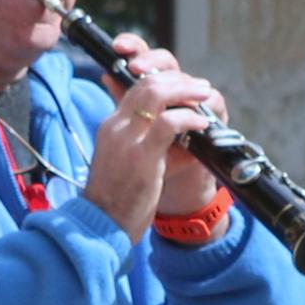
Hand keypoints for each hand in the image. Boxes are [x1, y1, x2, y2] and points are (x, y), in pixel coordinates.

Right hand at [76, 29, 223, 236]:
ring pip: (156, 94)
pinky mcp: (142, 156)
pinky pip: (169, 123)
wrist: (100, 225)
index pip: (134, 88)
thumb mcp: (123, 163)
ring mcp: (127, 140)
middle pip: (146, 84)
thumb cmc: (115, 200)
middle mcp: (116, 127)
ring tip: (205, 97)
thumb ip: (140, 144)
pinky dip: (189, 117)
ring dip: (186, 91)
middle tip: (201, 87)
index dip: (162, 81)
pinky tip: (201, 124)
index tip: (184, 86)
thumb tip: (169, 134)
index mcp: (111, 127)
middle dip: (178, 79)